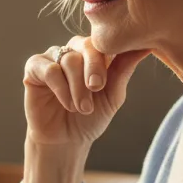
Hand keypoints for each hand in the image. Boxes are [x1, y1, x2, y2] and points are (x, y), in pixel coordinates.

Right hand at [23, 36, 149, 148]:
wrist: (66, 140)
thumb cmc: (90, 118)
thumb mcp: (113, 95)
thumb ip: (124, 69)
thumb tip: (148, 45)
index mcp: (94, 54)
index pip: (103, 42)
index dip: (108, 57)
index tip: (108, 81)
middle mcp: (73, 51)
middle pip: (85, 45)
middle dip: (93, 68)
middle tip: (96, 88)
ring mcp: (53, 57)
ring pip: (68, 59)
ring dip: (77, 87)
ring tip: (82, 108)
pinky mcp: (34, 68)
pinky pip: (49, 69)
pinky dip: (60, 88)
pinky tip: (67, 104)